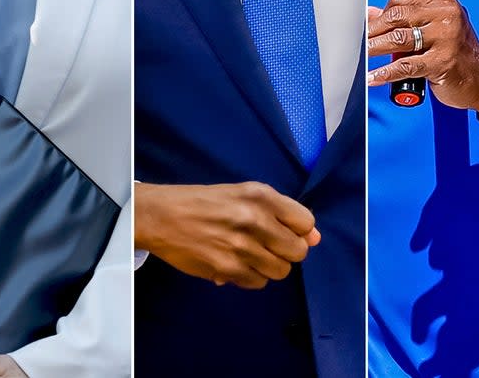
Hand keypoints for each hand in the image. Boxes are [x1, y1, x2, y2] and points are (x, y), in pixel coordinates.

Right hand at [134, 181, 319, 288]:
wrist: (163, 216)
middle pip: (298, 251)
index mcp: (260, 195)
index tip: (284, 232)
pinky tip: (236, 263)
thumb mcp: (244, 195)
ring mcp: (241, 246)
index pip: (306, 222)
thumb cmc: (205, 202)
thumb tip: (315, 238)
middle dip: (287, 252)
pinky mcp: (227, 268)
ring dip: (269, 266)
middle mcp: (254, 219)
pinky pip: (258, 283)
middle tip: (267, 246)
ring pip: (281, 271)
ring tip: (250, 254)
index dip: (299, 231)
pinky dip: (251, 276)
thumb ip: (281, 213)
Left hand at [366, 0, 478, 112]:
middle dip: (373, 31)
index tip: (366, 25)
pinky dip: (386, 72)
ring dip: (375, 49)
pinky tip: (373, 76)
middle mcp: (446, 15)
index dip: (381, 13)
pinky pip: (407, 66)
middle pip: (398, 17)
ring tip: (360, 57)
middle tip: (357, 41)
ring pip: (399, 40)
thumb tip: (370, 13)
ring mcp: (446, 38)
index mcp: (443, 1)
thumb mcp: (434, 28)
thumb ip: (405, 19)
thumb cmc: (456, 51)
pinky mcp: (443, 62)